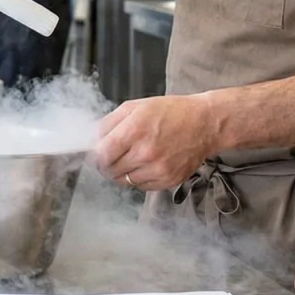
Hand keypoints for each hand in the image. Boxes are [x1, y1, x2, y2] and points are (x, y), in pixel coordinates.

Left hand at [92, 95, 218, 191]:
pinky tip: (145, 165)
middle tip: (111, 157)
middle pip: (110, 170)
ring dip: (122, 173)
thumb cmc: (170, 112)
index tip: (97, 154)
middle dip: (106, 164)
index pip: (101, 155)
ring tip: (131, 158)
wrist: (204, 123)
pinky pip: (141, 187)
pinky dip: (138, 179)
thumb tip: (90, 138)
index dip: (95, 156)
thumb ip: (108, 123)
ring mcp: (158, 169)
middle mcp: (145, 152)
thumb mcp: (134, 107)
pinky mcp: (169, 180)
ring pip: (124, 181)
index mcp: (134, 130)